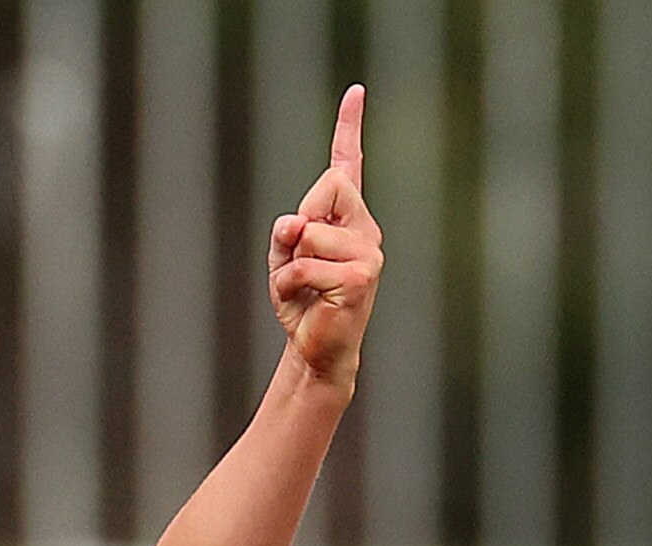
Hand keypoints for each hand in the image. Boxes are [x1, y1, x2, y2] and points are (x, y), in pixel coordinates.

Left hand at [268, 87, 381, 389]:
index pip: (348, 164)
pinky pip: (306, 265)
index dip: (349, 127)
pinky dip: (290, 283)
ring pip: (310, 231)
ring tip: (303, 288)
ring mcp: (369, 250)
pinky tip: (306, 301)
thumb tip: (297, 221)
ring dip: (289, 263)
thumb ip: (286, 234)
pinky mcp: (362, 275)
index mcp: (347, 218)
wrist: (316, 349)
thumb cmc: (302, 303)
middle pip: (325, 186)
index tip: (355, 91)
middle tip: (299, 263)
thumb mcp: (282, 261)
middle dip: (299, 223)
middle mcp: (365, 228)